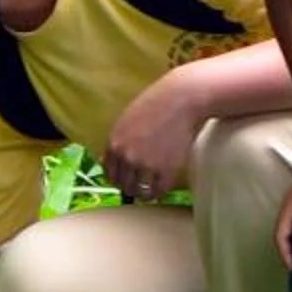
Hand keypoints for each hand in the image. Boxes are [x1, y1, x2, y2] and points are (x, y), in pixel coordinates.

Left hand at [106, 73, 201, 201]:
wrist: (182, 99)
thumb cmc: (158, 105)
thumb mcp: (128, 120)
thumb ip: (120, 140)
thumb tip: (116, 161)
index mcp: (114, 142)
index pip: (110, 173)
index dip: (119, 179)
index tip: (127, 180)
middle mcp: (126, 156)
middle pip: (123, 185)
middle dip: (131, 188)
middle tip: (141, 187)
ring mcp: (145, 164)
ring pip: (140, 191)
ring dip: (145, 193)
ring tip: (152, 188)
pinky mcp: (165, 169)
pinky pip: (158, 190)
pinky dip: (160, 191)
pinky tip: (163, 185)